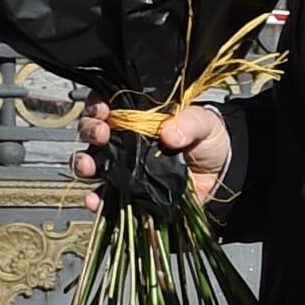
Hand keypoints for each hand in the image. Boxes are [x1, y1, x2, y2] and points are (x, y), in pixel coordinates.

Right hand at [70, 103, 230, 202]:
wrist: (221, 174)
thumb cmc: (207, 140)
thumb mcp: (203, 123)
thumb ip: (189, 123)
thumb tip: (169, 133)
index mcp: (136, 116)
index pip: (106, 104)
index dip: (98, 105)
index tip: (104, 110)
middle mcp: (123, 139)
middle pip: (92, 131)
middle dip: (89, 131)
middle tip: (101, 134)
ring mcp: (124, 166)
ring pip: (92, 162)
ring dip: (83, 163)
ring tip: (89, 166)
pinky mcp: (129, 191)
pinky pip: (106, 196)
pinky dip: (96, 199)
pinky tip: (94, 200)